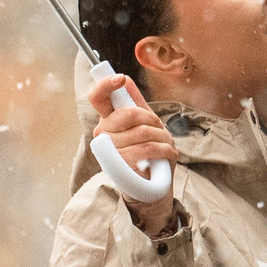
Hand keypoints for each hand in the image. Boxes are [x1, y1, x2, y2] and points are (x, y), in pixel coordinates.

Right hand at [85, 71, 179, 235]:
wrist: (151, 188)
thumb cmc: (147, 154)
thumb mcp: (143, 125)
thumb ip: (133, 103)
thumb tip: (125, 80)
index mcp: (107, 121)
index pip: (97, 98)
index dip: (106, 85)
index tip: (121, 78)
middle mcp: (103, 135)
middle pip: (129, 113)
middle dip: (152, 119)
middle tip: (159, 129)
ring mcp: (110, 151)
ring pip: (143, 131)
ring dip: (163, 137)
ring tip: (166, 144)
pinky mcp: (120, 166)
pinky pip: (147, 148)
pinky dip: (164, 149)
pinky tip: (168, 153)